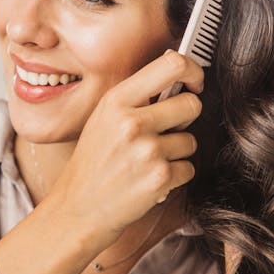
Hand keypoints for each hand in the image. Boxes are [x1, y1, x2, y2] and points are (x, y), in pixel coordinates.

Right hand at [49, 49, 204, 252]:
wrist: (79, 208)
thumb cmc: (93, 162)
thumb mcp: (103, 118)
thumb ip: (136, 98)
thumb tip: (178, 80)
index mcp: (117, 100)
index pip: (172, 65)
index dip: (193, 71)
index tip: (194, 83)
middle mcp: (132, 122)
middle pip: (191, 104)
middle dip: (185, 119)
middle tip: (166, 131)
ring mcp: (147, 150)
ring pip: (191, 141)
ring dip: (176, 152)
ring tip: (148, 161)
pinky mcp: (160, 177)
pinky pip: (188, 168)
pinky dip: (174, 176)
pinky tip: (149, 179)